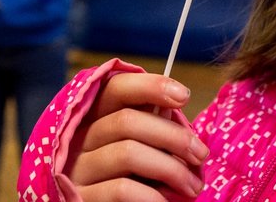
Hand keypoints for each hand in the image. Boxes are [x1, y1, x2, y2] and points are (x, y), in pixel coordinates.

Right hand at [66, 72, 207, 201]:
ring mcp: (75, 170)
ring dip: (171, 169)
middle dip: (173, 135)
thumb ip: (150, 131)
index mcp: (92, 120)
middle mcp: (77, 140)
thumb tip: (171, 110)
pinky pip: (121, 189)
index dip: (150, 86)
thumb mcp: (139, 153)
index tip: (183, 96)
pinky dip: (152, 195)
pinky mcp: (79, 199)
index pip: (115, 88)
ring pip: (127, 153)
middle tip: (201, 154)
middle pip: (126, 120)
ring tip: (193, 187)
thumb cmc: (128, 184)